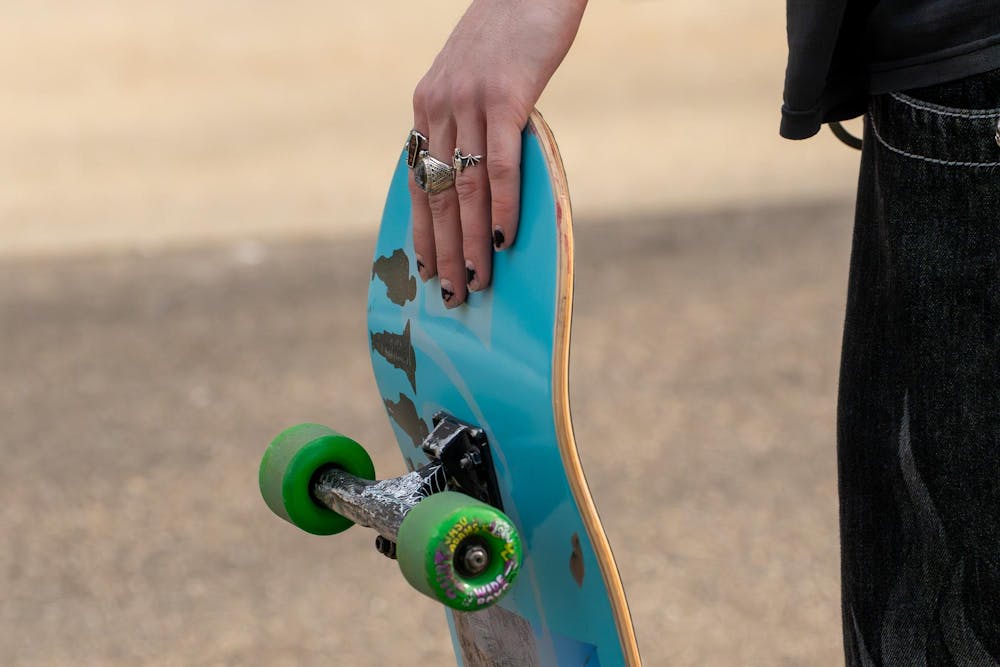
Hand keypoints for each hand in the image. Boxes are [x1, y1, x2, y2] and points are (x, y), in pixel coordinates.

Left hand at [410, 0, 586, 305]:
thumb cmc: (510, 34)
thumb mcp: (474, 79)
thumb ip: (469, 123)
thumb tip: (479, 176)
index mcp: (426, 106)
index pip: (416, 182)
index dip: (421, 231)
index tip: (425, 271)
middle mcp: (439, 107)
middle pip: (436, 194)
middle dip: (444, 252)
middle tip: (452, 295)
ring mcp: (470, 101)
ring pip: (464, 187)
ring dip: (470, 242)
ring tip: (477, 282)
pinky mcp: (507, 95)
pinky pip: (501, 163)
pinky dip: (502, 205)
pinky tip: (504, 239)